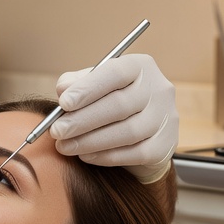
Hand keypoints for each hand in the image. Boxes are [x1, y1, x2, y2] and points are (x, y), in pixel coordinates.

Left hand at [49, 53, 178, 182]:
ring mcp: (166, 118)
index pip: (115, 73)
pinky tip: (85, 155)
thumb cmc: (111, 101)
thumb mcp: (94, 85)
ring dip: (90, 141)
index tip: (63, 103)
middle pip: (119, 105)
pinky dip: (106, 156)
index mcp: (140, 66)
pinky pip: (135, 154)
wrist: (143, 131)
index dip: (88, 88)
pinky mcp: (166, 145)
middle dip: (83, 120)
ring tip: (65, 146)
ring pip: (127, 132)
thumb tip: (63, 89)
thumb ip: (76, 83)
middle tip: (57, 131)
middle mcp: (159, 89)